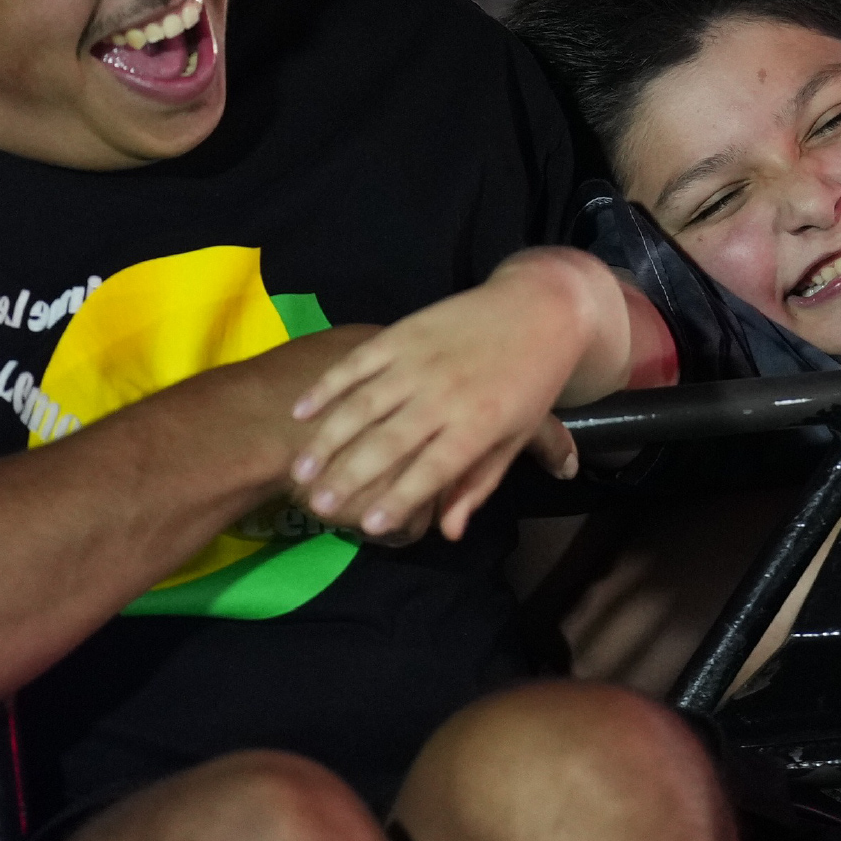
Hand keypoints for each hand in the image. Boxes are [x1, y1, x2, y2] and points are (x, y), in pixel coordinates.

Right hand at [286, 264, 592, 542]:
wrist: (539, 307)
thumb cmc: (529, 383)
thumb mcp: (514, 438)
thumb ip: (477, 484)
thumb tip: (450, 532)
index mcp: (478, 423)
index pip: (433, 468)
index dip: (401, 497)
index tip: (370, 524)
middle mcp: (445, 393)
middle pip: (389, 441)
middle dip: (351, 476)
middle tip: (318, 505)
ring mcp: (419, 360)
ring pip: (363, 404)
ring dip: (328, 437)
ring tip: (300, 470)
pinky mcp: (401, 332)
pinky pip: (357, 363)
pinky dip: (327, 386)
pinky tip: (301, 411)